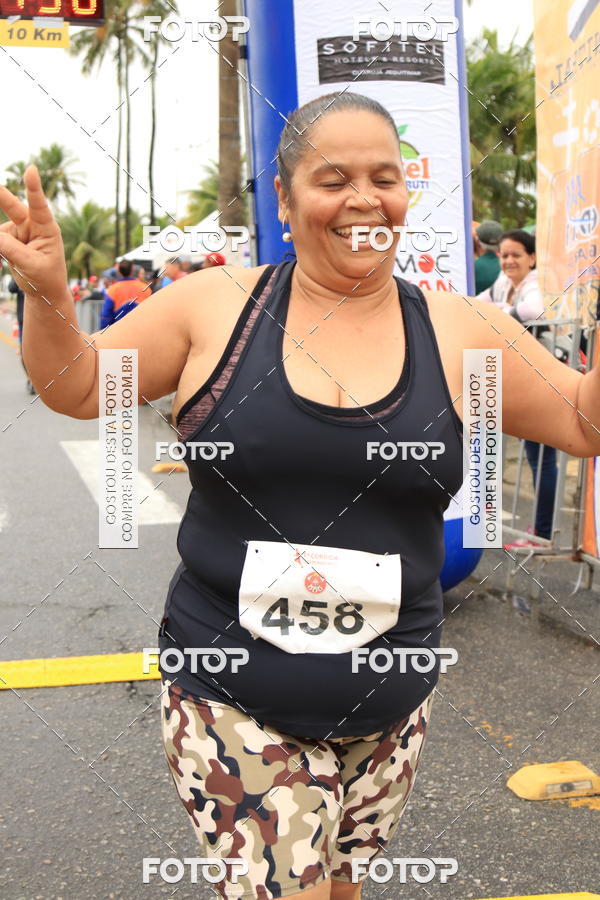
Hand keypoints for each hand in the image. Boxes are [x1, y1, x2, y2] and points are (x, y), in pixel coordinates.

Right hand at [0, 164, 68, 303]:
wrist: (44, 290)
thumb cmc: (46, 277)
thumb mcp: (31, 265)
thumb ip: (10, 249)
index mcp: (47, 229)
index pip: (39, 206)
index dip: (34, 187)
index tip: (32, 170)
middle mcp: (32, 225)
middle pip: (12, 207)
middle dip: (0, 195)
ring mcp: (18, 230)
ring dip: (1, 246)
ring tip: (12, 261)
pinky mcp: (7, 238)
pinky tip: (2, 262)